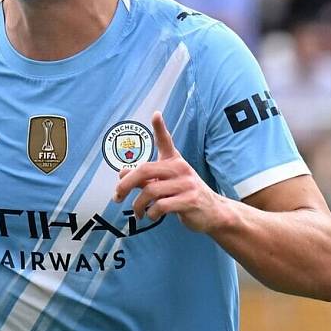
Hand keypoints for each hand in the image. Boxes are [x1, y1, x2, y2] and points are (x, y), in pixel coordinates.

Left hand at [112, 111, 228, 232]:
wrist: (214, 212)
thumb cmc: (184, 195)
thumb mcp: (165, 183)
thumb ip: (144, 178)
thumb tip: (121, 173)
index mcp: (175, 161)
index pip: (166, 141)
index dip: (160, 127)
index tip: (156, 114)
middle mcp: (180, 169)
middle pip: (145, 170)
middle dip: (126, 184)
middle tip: (117, 196)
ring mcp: (186, 184)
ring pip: (150, 191)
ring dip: (138, 205)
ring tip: (138, 212)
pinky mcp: (190, 201)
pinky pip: (161, 206)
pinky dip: (151, 213)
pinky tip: (152, 216)